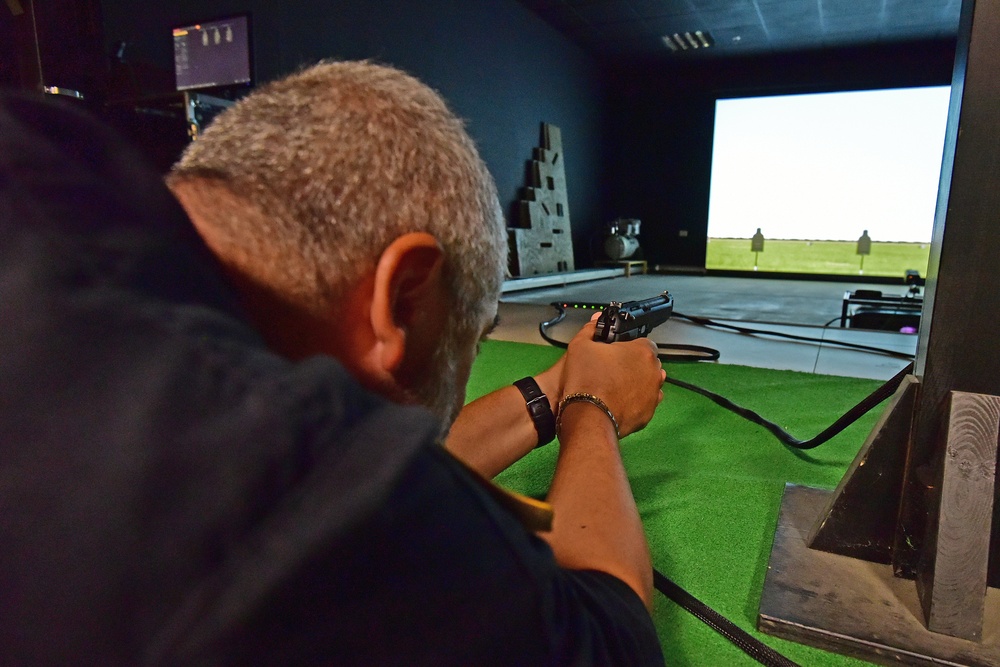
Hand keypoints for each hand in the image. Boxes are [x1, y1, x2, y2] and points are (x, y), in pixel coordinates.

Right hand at [559, 314, 665, 437]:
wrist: (587, 416)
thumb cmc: (585, 379)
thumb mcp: (580, 346)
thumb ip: (591, 330)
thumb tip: (596, 320)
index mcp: (642, 351)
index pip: (643, 342)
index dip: (629, 346)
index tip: (616, 352)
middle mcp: (654, 372)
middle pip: (648, 363)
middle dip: (634, 365)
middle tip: (613, 369)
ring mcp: (653, 394)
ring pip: (648, 384)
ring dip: (637, 383)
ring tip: (615, 387)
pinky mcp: (648, 414)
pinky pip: (644, 403)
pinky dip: (635, 402)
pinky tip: (618, 401)